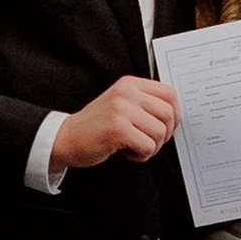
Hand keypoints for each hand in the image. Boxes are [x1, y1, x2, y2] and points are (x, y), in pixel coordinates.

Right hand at [49, 74, 180, 171]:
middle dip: (164, 134)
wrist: (66, 138)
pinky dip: (142, 155)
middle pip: (168, 113)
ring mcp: (121, 109)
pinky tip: (128, 153)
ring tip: (135, 147)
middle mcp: (127, 92)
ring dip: (152, 147)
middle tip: (149, 142)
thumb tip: (174, 116)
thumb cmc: (96, 126)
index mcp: (130, 84)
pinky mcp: (117, 128)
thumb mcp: (121, 105)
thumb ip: (145, 104)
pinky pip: (147, 146)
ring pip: (160, 132)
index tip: (166, 127)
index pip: (170, 93)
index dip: (174, 114)